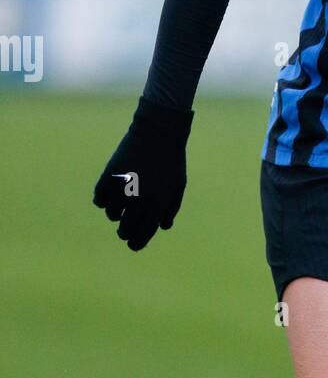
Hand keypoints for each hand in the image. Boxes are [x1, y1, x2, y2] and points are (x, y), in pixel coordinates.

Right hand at [93, 96, 193, 250]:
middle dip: (124, 233)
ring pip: (111, 215)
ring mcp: (122, 188)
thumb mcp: (177, 186)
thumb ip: (170, 209)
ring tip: (122, 205)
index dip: (136, 244)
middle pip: (125, 229)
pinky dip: (103, 200)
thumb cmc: (171, 161)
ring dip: (115, 214)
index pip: (143, 234)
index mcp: (158, 204)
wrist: (157, 132)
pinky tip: (109, 196)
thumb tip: (161, 228)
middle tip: (124, 231)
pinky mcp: (109, 176)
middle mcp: (139, 200)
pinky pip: (99, 199)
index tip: (132, 245)